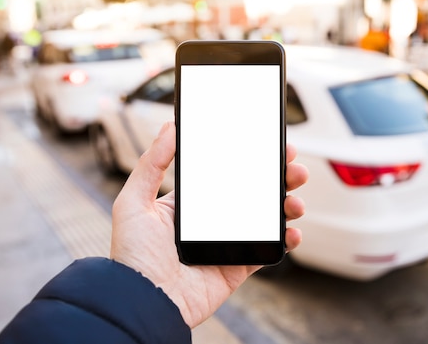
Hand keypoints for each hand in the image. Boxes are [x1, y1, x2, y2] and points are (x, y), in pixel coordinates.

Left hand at [110, 122, 307, 327]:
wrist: (144, 300)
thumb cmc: (132, 254)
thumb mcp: (134, 200)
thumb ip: (151, 163)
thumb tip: (169, 127)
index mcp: (189, 204)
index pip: (225, 175)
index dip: (248, 159)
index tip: (267, 144)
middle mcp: (211, 222)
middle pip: (252, 193)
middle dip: (276, 177)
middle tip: (292, 166)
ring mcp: (226, 244)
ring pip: (265, 219)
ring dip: (286, 205)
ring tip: (295, 199)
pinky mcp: (237, 267)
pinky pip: (267, 251)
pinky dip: (285, 239)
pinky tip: (292, 230)